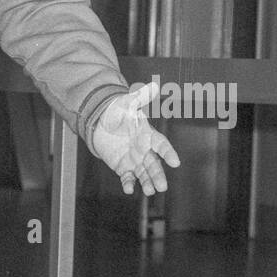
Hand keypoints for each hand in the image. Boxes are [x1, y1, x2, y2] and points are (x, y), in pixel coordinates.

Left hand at [90, 81, 180, 195]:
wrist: (101, 123)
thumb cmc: (118, 112)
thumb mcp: (126, 103)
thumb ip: (139, 97)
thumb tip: (154, 85)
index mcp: (148, 135)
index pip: (161, 145)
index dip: (168, 153)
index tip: (175, 162)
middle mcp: (144, 150)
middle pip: (153, 164)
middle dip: (158, 175)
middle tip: (163, 187)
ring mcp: (134, 159)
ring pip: (143, 173)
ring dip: (147, 182)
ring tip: (150, 191)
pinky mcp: (122, 167)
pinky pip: (127, 177)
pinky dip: (128, 183)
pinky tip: (128, 189)